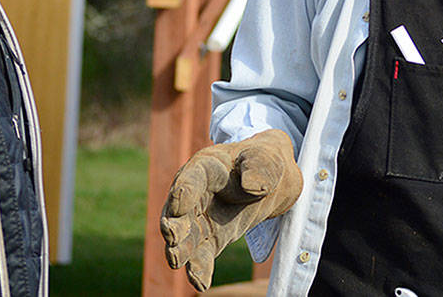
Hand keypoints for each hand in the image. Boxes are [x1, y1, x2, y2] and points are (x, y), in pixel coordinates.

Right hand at [160, 129, 302, 291]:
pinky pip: (202, 255)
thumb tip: (251, 187)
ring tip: (176, 261)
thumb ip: (259, 169)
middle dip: (174, 223)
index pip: (191, 178)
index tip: (178, 202)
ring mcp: (201, 218)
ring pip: (185, 236)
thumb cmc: (264, 161)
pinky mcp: (212, 238)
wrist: (271, 180)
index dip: (185, 190)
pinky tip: (200, 284)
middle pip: (179, 210)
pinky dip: (200, 269)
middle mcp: (196, 194)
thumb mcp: (266, 158)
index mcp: (206, 167)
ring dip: (180, 249)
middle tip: (171, 236)